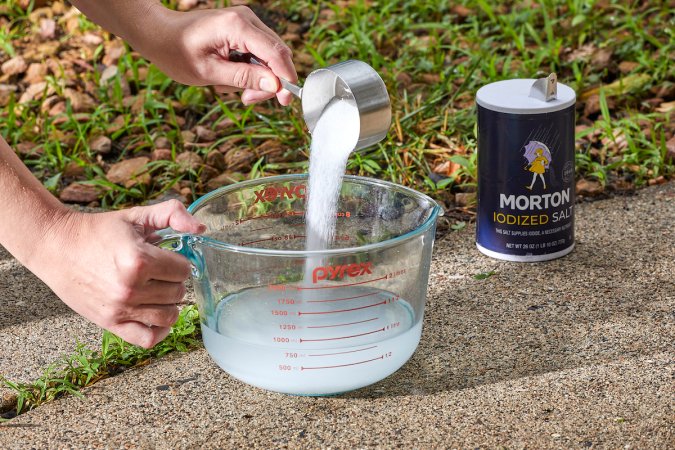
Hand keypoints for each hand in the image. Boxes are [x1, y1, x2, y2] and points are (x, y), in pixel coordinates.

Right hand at [31, 200, 204, 348]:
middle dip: (173, 280)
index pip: (184, 270)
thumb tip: (200, 229)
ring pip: (170, 315)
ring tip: (157, 289)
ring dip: (169, 302)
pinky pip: (148, 338)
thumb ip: (173, 214)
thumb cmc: (98, 231)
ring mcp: (120, 309)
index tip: (166, 257)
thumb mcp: (137, 216)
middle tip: (159, 271)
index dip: (178, 261)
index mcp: (138, 260)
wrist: (56, 247)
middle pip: (178, 292)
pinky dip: (160, 330)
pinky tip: (158, 315)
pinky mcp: (110, 323)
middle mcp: (130, 288)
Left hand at [152, 5, 296, 105]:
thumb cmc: (177, 52)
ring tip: (231, 87)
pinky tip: (231, 76)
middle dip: (269, 81)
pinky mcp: (243, 29)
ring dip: (258, 77)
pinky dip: (251, 69)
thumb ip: (243, 78)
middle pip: (277, 54)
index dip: (285, 79)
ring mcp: (246, 22)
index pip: (275, 53)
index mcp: (237, 26)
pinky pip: (259, 53)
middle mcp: (246, 19)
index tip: (285, 101)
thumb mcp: (209, 72)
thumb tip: (273, 86)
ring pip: (270, 56)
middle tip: (247, 99)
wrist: (160, 35)